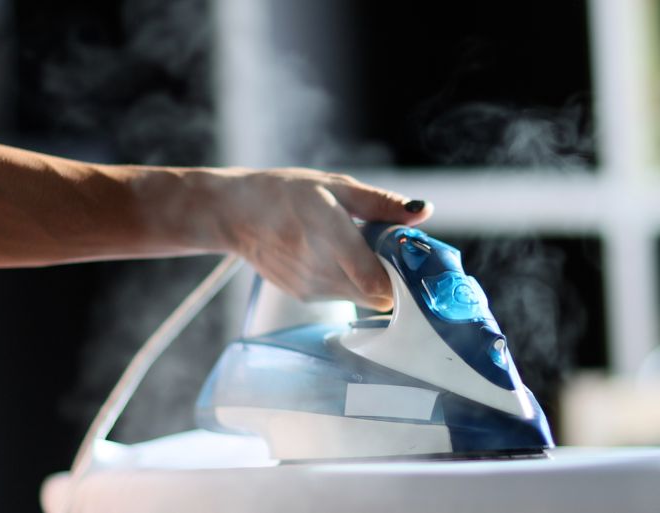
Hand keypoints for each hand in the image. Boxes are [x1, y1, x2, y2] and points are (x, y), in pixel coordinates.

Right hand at [208, 167, 431, 309]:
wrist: (236, 214)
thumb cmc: (286, 194)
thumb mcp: (336, 187)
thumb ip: (382, 204)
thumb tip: (423, 211)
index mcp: (330, 235)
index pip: (378, 281)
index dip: (405, 279)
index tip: (418, 264)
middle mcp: (320, 269)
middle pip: (378, 293)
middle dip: (395, 275)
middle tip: (394, 249)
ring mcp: (311, 288)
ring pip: (363, 298)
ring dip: (373, 278)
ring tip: (360, 248)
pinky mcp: (305, 297)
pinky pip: (344, 296)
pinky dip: (352, 281)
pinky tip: (338, 257)